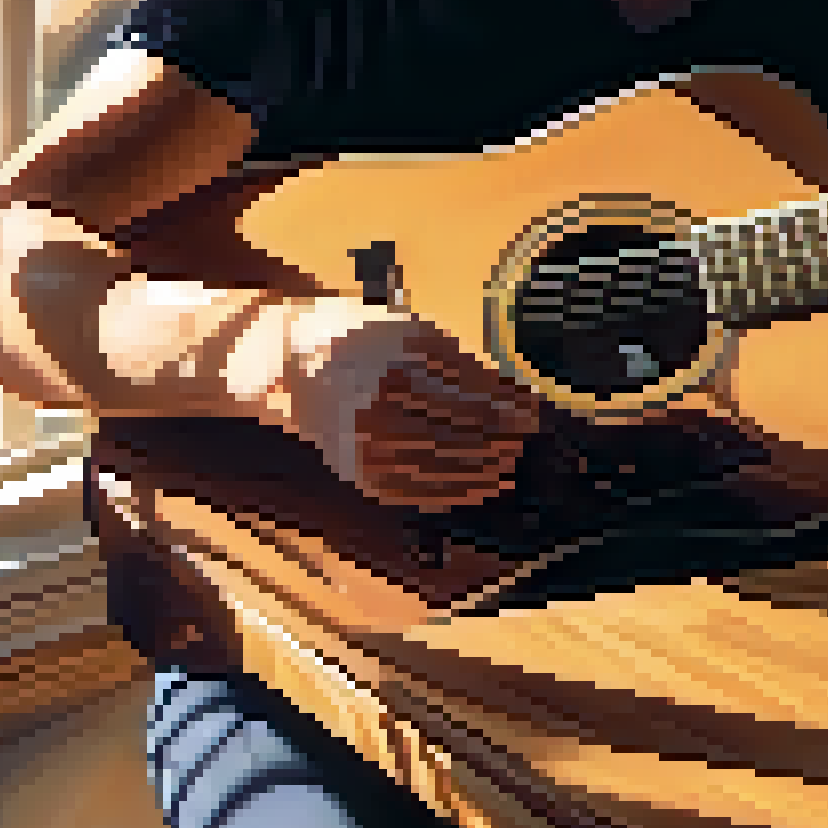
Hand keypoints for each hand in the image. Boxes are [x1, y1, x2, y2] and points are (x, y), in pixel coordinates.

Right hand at [284, 299, 543, 512]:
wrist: (295, 361)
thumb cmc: (367, 340)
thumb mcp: (415, 334)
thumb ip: (464, 366)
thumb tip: (515, 399)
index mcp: (397, 375)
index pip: (470, 407)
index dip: (508, 416)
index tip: (533, 416)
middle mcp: (378, 416)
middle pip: (459, 442)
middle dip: (499, 445)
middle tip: (523, 442)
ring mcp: (365, 449)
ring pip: (441, 472)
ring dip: (482, 473)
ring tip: (507, 467)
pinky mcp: (358, 474)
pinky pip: (415, 492)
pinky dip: (452, 493)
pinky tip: (478, 487)